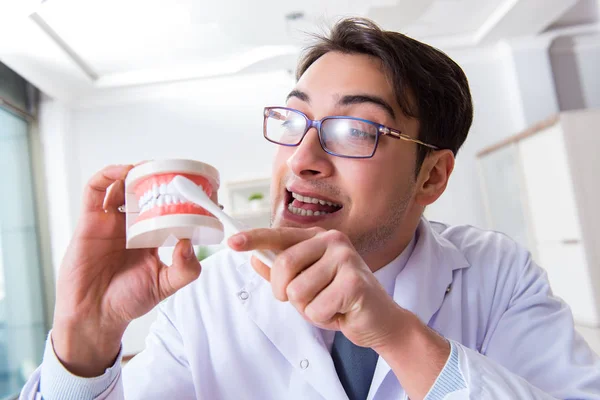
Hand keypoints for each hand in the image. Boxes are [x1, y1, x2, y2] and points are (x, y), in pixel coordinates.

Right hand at [52, 164, 201, 376]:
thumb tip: (190, 243)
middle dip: (160, 179)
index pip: (168, 209)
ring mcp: (111, 221)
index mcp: (150, 237)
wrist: (94, 316)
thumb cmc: (127, 301)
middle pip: (146, 192)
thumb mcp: (164, 285)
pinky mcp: (90, 221)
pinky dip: (108, 175)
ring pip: (122, 186)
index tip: (201, 190)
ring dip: (136, 172)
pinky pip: (95, 191)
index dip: (183, 198)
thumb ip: (184, 269)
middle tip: (177, 172)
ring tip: (151, 167)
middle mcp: (131, 226)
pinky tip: (124, 171)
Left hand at [229, 227, 450, 398]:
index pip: (279, 236)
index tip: (231, 242)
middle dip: (285, 292)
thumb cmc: (340, 300)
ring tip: (328, 305)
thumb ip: (281, 271)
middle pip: (284, 266)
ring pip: (298, 291)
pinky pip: (316, 308)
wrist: (379, 320)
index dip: (254, 239)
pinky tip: (340, 312)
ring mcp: (345, 258)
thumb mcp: (306, 284)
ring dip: (308, 308)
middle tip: (305, 300)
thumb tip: (254, 259)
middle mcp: (332, 241)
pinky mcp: (354, 282)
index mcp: (318, 238)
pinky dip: (323, 318)